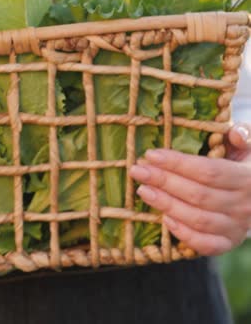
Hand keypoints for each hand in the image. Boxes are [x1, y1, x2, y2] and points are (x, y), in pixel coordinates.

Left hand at [129, 123, 250, 255]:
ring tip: (142, 190)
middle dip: (163, 181)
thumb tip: (235, 133)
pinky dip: (184, 234)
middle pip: (198, 195)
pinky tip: (164, 219)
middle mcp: (244, 205)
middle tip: (137, 170)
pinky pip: (206, 244)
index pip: (209, 171)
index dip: (177, 163)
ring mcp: (236, 227)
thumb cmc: (242, 164)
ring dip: (167, 205)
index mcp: (247, 178)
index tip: (150, 154)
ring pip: (198, 219)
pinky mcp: (228, 242)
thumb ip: (244, 136)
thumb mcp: (247, 146)